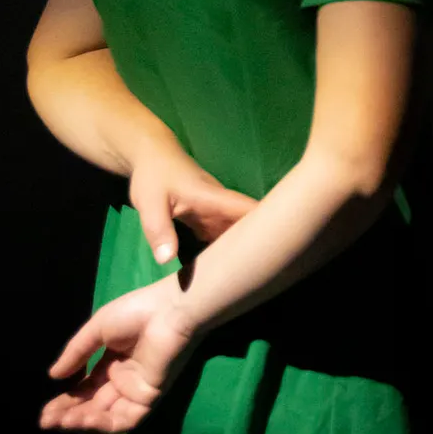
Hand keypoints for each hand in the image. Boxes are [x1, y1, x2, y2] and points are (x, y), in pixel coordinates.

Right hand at [39, 272, 199, 433]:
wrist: (168, 311)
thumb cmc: (135, 312)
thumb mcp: (97, 330)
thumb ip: (77, 354)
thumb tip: (53, 376)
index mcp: (113, 363)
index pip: (86, 389)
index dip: (67, 400)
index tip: (45, 410)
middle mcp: (124, 380)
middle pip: (93, 405)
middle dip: (69, 414)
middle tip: (45, 421)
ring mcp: (136, 391)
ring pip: (107, 417)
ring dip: (82, 422)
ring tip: (59, 421)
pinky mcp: (149, 398)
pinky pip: (125, 419)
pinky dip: (103, 424)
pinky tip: (82, 420)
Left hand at [129, 140, 259, 264]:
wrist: (152, 156)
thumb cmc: (154, 176)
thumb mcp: (150, 203)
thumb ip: (159, 230)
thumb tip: (167, 260)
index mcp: (216, 199)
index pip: (250, 210)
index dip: (269, 226)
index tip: (283, 248)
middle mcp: (222, 206)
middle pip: (251, 225)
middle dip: (262, 246)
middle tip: (269, 274)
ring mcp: (216, 213)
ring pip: (239, 232)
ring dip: (247, 250)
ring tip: (256, 277)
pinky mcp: (207, 219)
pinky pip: (225, 236)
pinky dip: (230, 250)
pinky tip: (231, 269)